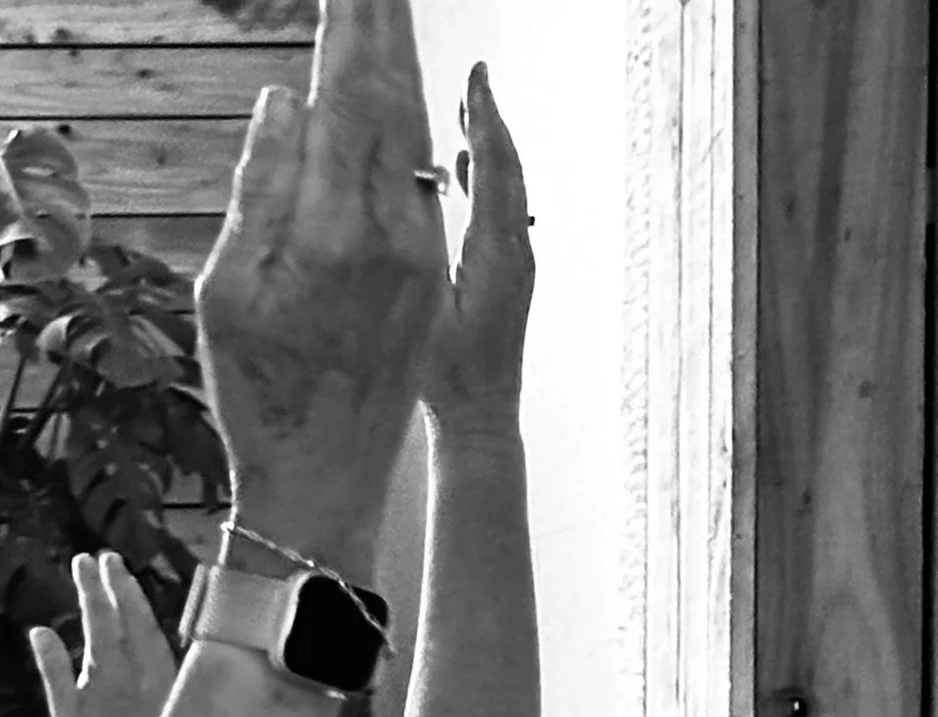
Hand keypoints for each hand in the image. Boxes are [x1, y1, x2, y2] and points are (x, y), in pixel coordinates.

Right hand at [29, 551, 177, 716]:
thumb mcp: (66, 716)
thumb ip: (54, 671)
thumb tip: (38, 631)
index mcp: (108, 670)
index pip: (99, 615)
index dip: (90, 585)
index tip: (81, 561)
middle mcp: (139, 665)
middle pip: (130, 610)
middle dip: (116, 581)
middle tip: (104, 557)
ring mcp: (160, 671)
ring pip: (150, 622)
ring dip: (135, 595)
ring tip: (122, 574)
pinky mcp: (174, 680)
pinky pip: (162, 638)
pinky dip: (150, 619)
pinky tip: (143, 613)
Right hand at [194, 0, 450, 580]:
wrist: (324, 484)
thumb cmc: (260, 400)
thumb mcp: (227, 297)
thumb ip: (257, 192)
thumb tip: (283, 103)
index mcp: (333, 232)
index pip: (346, 95)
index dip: (349, 26)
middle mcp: (391, 233)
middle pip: (393, 98)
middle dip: (383, 26)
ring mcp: (419, 253)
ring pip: (412, 134)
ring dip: (398, 66)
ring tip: (384, 14)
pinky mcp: (430, 273)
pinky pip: (419, 176)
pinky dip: (403, 124)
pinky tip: (393, 96)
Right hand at [421, 65, 534, 433]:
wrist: (481, 419)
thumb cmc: (447, 379)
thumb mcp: (428, 308)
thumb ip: (428, 249)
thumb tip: (421, 191)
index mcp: (496, 253)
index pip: (495, 167)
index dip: (484, 117)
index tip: (475, 76)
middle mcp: (516, 252)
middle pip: (508, 168)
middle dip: (489, 120)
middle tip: (472, 80)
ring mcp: (516, 264)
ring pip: (506, 188)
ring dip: (487, 147)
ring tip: (464, 114)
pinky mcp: (507, 277)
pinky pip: (499, 212)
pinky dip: (482, 180)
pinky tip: (459, 171)